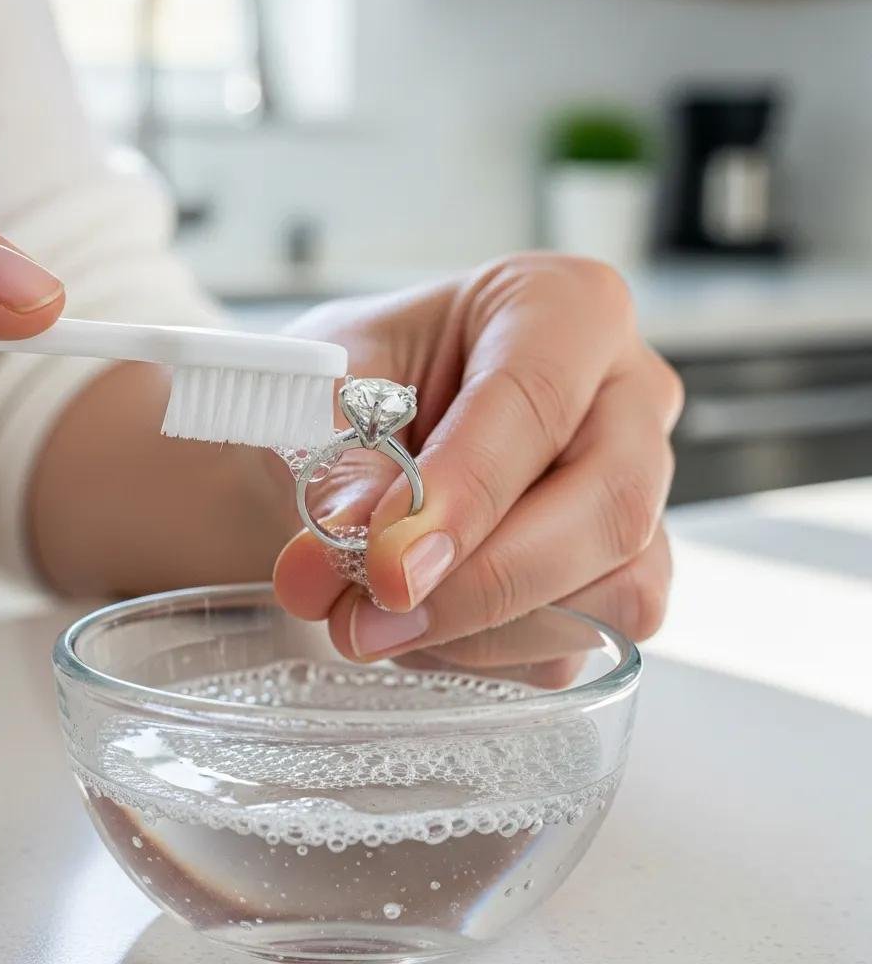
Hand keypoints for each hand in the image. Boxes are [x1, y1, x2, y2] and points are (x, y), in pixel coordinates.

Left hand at [273, 254, 683, 668]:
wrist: (353, 438)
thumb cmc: (353, 389)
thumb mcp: (324, 389)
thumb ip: (343, 458)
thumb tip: (358, 534)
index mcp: (562, 310)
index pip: (537, 401)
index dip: (465, 491)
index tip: (386, 563)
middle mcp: (626, 396)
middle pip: (610, 506)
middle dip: (480, 582)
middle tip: (365, 619)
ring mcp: (638, 491)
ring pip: (615, 591)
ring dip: (479, 631)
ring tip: (369, 620)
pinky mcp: (622, 572)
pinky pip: (585, 643)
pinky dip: (490, 654)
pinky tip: (419, 624)